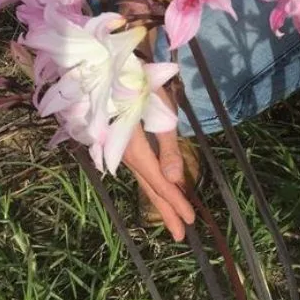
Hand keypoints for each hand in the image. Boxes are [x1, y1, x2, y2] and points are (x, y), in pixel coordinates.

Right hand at [123, 86, 194, 240]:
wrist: (108, 65)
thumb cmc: (140, 83)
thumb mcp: (160, 111)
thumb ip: (167, 147)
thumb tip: (174, 180)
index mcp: (133, 148)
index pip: (158, 183)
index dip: (175, 202)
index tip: (191, 221)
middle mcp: (122, 154)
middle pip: (149, 187)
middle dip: (166, 210)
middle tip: (180, 235)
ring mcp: (118, 150)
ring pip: (142, 180)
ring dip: (159, 200)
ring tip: (174, 220)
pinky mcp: (119, 144)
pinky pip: (138, 169)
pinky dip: (151, 184)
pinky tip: (159, 191)